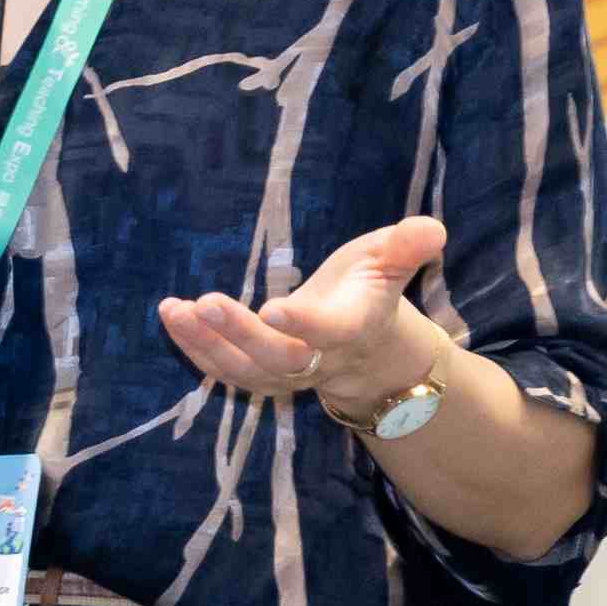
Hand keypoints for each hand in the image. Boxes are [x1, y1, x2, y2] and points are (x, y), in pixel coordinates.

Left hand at [160, 215, 450, 414]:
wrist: (366, 351)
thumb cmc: (372, 292)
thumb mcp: (391, 262)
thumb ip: (407, 247)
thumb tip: (434, 228)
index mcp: (350, 329)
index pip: (327, 332)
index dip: (302, 324)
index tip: (273, 307)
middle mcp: (317, 360)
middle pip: (278, 359)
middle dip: (241, 334)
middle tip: (208, 302)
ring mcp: (284, 375)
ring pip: (243, 371)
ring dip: (206, 343)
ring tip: (174, 310)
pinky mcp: (259, 377)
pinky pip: (224, 372)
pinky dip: (196, 349)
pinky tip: (173, 317)